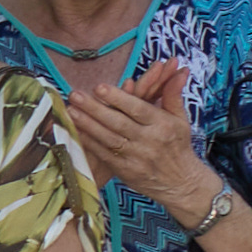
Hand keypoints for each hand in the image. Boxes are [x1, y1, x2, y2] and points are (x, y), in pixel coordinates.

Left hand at [56, 57, 217, 222]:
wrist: (180, 182)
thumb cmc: (177, 146)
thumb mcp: (180, 119)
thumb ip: (173, 94)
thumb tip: (179, 69)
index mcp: (162, 124)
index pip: (137, 109)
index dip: (118, 98)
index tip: (99, 87)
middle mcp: (148, 140)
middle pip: (118, 123)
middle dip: (95, 108)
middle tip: (75, 95)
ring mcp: (135, 157)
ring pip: (108, 138)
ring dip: (87, 124)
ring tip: (71, 111)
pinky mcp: (125, 171)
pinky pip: (104, 154)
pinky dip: (89, 143)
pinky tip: (76, 131)